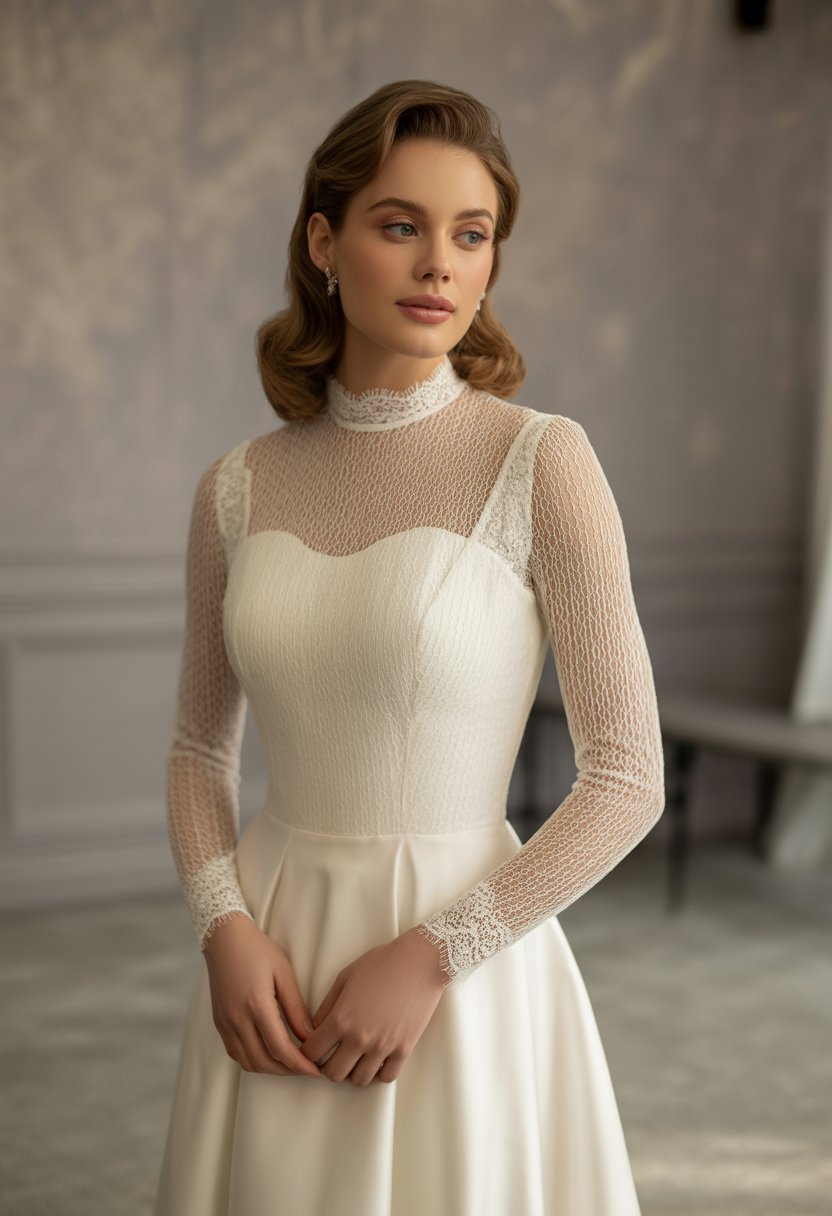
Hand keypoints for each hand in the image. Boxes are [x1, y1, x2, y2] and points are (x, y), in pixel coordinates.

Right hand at [202, 913, 322, 1079]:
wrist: (224, 938)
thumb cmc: (257, 950)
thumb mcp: (284, 974)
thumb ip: (296, 1009)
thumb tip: (310, 1037)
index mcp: (256, 1006)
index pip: (280, 1049)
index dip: (300, 1065)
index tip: (316, 1070)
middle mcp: (237, 1019)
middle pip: (263, 1062)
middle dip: (287, 1071)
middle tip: (306, 1068)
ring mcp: (225, 1023)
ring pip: (247, 1062)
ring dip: (270, 1068)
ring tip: (290, 1062)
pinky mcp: (219, 1023)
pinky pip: (236, 1052)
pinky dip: (253, 1060)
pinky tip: (268, 1052)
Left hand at [300, 927, 446, 1086]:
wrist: (419, 962)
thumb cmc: (381, 964)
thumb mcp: (345, 977)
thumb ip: (327, 1006)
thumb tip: (316, 1028)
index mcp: (341, 1019)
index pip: (312, 1053)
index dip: (310, 1051)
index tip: (316, 1046)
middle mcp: (359, 1038)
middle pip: (333, 1074)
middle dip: (329, 1065)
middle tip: (335, 1054)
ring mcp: (383, 1047)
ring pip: (358, 1081)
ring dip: (354, 1071)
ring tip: (357, 1056)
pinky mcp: (404, 1050)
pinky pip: (386, 1078)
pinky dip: (379, 1072)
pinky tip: (378, 1057)